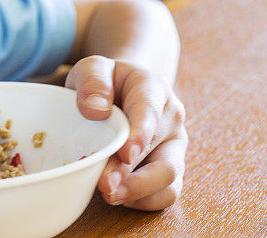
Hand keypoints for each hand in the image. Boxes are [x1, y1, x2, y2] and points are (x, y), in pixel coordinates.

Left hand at [65, 55, 186, 209]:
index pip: (150, 112)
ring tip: (110, 195)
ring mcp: (174, 146)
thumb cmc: (106, 81)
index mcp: (154, 88)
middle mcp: (171, 119)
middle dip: (131, 173)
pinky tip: (120, 196)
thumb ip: (93, 80)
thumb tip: (95, 110)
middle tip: (104, 185)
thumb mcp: (92, 67)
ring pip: (169, 178)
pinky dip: (144, 201)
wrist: (123, 89)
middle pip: (159, 152)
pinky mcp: (170, 168)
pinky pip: (167, 193)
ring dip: (139, 191)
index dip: (140, 135)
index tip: (124, 153)